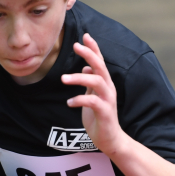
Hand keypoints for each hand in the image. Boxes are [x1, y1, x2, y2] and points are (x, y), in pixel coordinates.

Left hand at [61, 33, 128, 156]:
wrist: (110, 139)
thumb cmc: (100, 118)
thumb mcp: (94, 96)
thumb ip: (91, 82)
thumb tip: (86, 67)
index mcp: (105, 84)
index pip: (100, 62)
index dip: (94, 48)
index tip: (85, 36)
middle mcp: (108, 89)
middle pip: (100, 67)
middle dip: (89, 54)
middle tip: (75, 46)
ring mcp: (108, 100)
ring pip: (97, 81)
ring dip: (79, 78)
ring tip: (63, 79)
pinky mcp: (104, 112)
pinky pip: (92, 101)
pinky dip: (79, 99)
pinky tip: (69, 103)